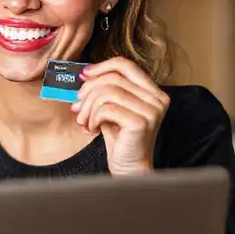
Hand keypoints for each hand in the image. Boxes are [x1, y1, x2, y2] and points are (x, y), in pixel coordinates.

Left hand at [70, 57, 169, 174]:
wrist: (129, 168)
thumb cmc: (119, 138)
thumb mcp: (112, 107)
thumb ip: (104, 89)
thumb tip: (84, 74)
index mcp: (153, 91)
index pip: (125, 65)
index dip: (101, 66)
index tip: (83, 75)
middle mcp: (157, 98)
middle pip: (112, 79)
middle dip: (88, 92)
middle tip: (77, 108)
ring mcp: (151, 110)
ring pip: (106, 93)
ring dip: (88, 108)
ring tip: (84, 122)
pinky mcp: (140, 123)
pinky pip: (106, 109)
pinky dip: (92, 118)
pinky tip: (92, 129)